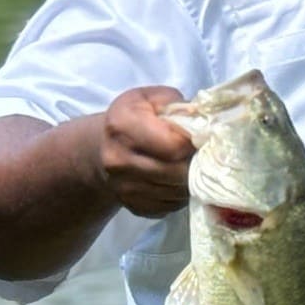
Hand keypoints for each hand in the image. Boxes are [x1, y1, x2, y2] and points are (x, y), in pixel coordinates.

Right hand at [94, 86, 195, 217]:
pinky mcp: (133, 207)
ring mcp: (123, 188)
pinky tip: (177, 179)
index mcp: (122, 126)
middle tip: (201, 153)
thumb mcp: (151, 98)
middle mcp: (118, 160)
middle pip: (177, 172)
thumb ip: (177, 105)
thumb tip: (203, 122)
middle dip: (196, 163)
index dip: (195, 142)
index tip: (201, 136)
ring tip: (189, 164)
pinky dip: (180, 194)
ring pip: (177, 192)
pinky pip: (170, 206)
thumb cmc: (134, 117)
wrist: (102, 148)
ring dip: (191, 180)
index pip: (173, 145)